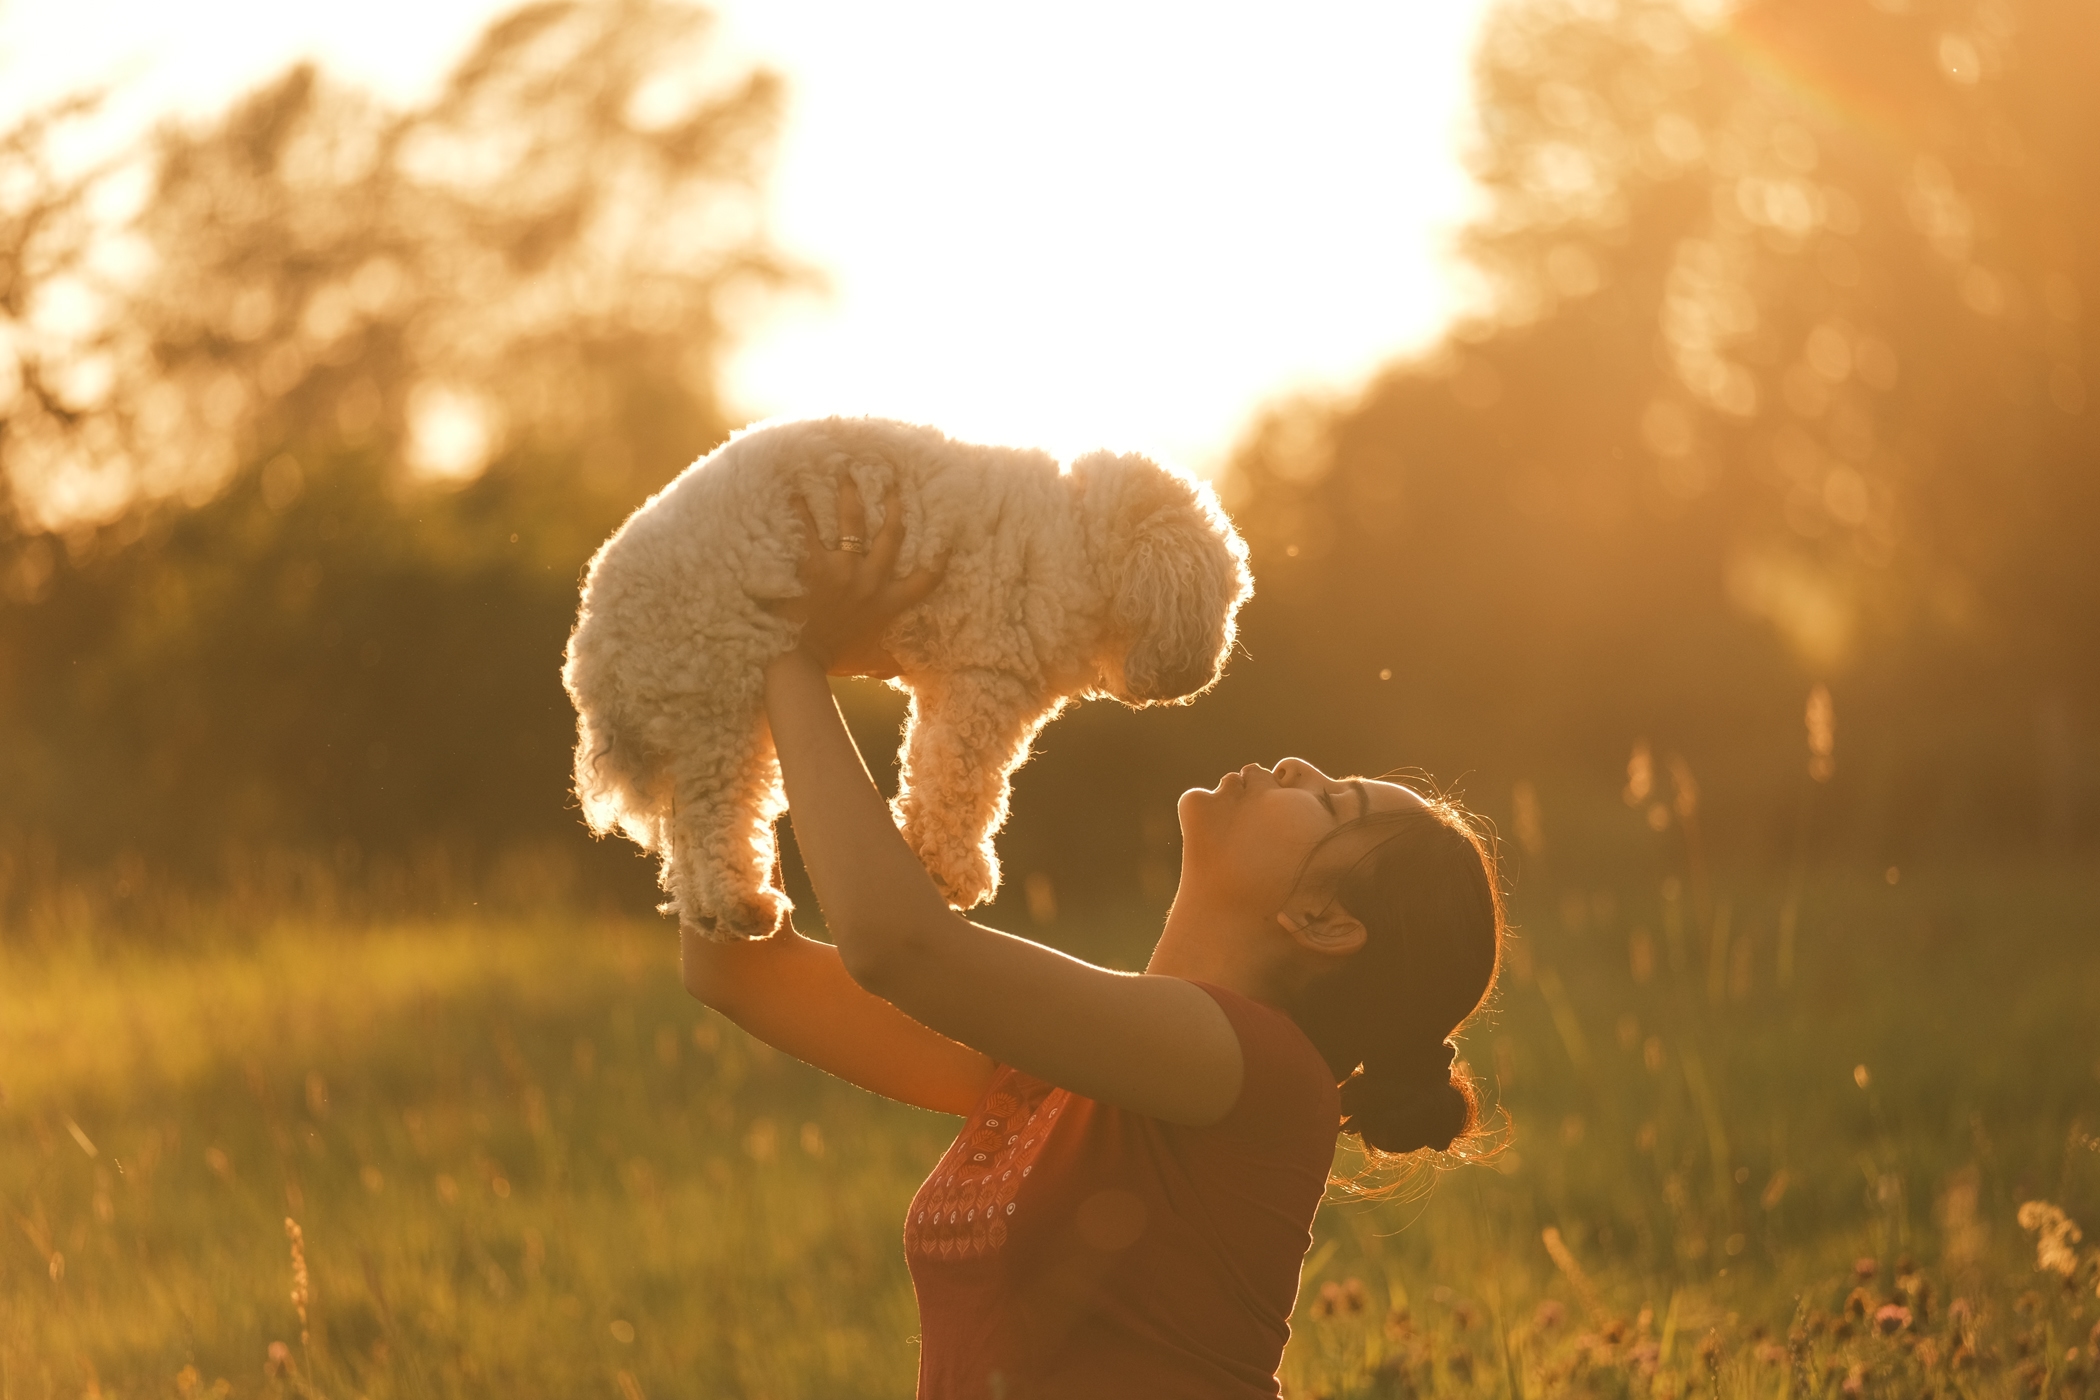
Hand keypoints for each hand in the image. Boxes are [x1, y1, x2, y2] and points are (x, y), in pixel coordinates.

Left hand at [763, 476, 942, 676]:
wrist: (802, 661)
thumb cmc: (834, 660)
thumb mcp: (869, 660)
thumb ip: (886, 661)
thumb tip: (902, 671)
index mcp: (887, 604)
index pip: (924, 580)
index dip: (940, 559)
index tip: (947, 539)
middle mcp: (870, 582)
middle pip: (890, 535)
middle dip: (893, 506)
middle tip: (892, 484)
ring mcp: (842, 570)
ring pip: (853, 523)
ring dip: (851, 495)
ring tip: (846, 473)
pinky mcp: (814, 567)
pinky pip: (808, 532)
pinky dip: (801, 511)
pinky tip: (795, 493)